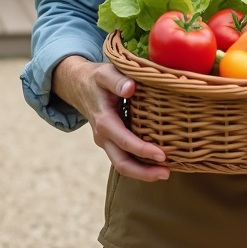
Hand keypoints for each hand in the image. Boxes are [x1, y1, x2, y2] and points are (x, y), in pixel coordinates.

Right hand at [52, 56, 170, 181]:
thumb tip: (130, 88)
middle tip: (167, 173)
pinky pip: (125, 158)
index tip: (162, 154)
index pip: (124, 142)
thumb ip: (117, 80)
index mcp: (104, 121)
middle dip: (144, 172)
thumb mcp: (105, 73)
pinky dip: (140, 164)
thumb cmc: (97, 79)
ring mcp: (107, 142)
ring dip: (143, 172)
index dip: (143, 151)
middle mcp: (103, 137)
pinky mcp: (112, 142)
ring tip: (165, 172)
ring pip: (123, 165)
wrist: (80, 86)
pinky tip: (156, 162)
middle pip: (122, 164)